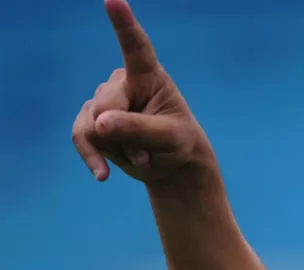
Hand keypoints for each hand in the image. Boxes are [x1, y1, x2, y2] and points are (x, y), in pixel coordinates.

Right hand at [72, 0, 212, 186]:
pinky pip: (81, 136)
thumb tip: (99, 123)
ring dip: (114, 148)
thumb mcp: (169, 139)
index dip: (123, 24)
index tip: (114, 1)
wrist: (171, 164)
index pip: (135, 47)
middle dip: (123, 136)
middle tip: (147, 154)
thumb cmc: (179, 144)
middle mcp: (122, 81)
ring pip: (92, 125)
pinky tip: (102, 175)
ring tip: (141, 157)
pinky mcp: (92, 120)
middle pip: (106, 105)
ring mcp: (104, 99)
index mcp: (149, 75)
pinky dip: (92, 156)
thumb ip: (137, 129)